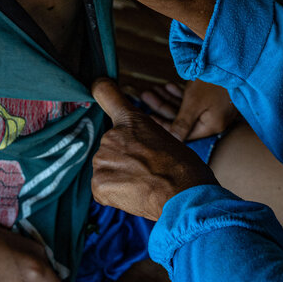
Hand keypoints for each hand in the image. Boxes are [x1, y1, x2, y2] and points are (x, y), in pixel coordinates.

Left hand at [91, 78, 217, 219]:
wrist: (184, 194)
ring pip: (105, 170)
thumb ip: (141, 138)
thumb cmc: (183, 168)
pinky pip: (102, 189)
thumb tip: (137, 149)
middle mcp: (111, 136)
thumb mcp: (164, 139)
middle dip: (123, 160)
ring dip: (120, 179)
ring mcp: (103, 159)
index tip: (98, 86)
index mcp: (131, 120)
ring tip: (144, 185)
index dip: (101, 89)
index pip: (107, 94)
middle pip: (109, 148)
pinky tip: (135, 195)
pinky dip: (115, 195)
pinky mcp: (99, 183)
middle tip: (147, 171)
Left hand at [141, 79, 238, 140]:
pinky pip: (194, 100)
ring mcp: (214, 108)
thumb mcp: (194, 103)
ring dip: (169, 98)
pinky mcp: (214, 98)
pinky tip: (168, 86)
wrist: (234, 61)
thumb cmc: (214, 83)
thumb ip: (182, 123)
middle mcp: (213, 120)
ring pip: (186, 107)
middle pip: (182, 118)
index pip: (182, 132)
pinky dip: (181, 94)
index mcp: (210, 126)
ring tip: (153, 90)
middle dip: (162, 106)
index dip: (163, 125)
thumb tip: (173, 141)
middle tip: (145, 96)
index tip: (147, 117)